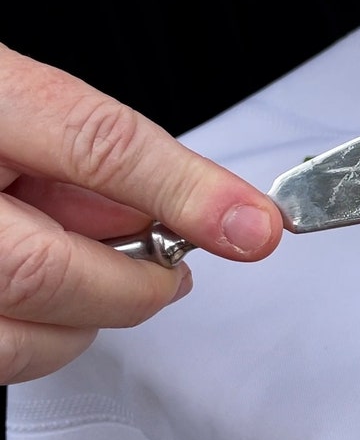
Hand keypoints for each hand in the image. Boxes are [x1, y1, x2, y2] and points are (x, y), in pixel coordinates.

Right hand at [0, 45, 283, 383]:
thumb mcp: (13, 100)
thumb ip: (90, 151)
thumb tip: (180, 210)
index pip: (93, 142)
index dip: (187, 190)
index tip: (256, 226)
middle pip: (47, 270)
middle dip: (134, 284)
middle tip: (171, 270)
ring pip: (11, 339)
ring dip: (83, 323)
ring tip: (103, 279)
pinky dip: (32, 336)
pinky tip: (36, 294)